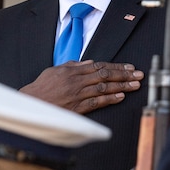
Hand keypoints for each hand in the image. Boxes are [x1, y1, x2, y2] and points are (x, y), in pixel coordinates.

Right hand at [21, 62, 142, 113]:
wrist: (31, 104)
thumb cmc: (41, 88)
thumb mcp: (55, 70)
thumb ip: (73, 65)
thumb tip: (90, 62)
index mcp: (72, 71)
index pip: (99, 66)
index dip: (116, 67)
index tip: (129, 67)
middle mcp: (77, 81)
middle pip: (105, 75)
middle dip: (124, 74)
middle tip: (138, 74)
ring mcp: (78, 94)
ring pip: (104, 88)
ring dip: (121, 86)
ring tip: (135, 85)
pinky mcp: (77, 108)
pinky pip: (96, 102)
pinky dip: (109, 99)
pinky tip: (120, 97)